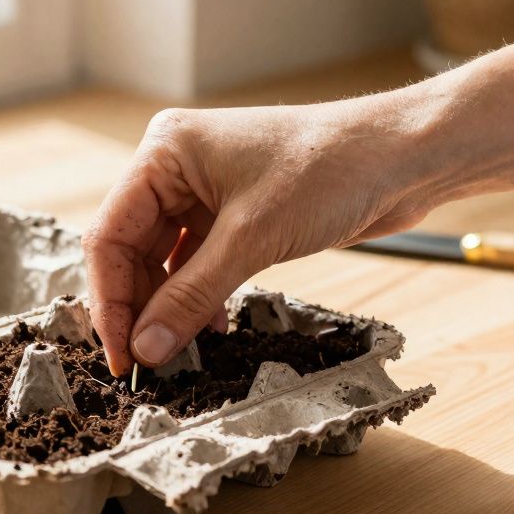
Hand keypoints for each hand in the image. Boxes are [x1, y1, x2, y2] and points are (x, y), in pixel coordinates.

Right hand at [82, 94, 436, 375]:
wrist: (403, 156)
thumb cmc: (331, 168)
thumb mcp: (252, 239)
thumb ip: (191, 297)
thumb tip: (146, 348)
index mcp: (164, 152)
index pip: (110, 234)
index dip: (110, 300)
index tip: (118, 353)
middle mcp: (175, 168)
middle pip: (131, 250)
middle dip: (137, 306)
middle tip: (143, 361)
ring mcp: (204, 191)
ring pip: (162, 261)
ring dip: (168, 306)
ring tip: (176, 350)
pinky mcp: (233, 213)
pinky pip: (196, 263)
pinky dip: (198, 296)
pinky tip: (209, 326)